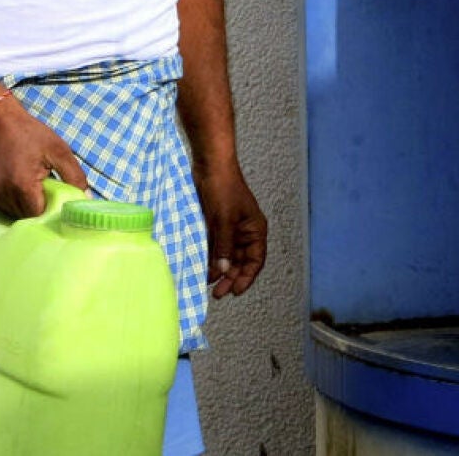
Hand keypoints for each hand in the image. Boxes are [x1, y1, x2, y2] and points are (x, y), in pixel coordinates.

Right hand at [0, 97, 87, 217]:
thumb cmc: (31, 134)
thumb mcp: (59, 151)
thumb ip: (75, 177)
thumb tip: (86, 199)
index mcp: (22, 183)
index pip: (39, 215)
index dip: (52, 211)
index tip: (60, 202)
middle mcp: (4, 192)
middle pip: (27, 217)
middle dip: (40, 209)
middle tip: (50, 193)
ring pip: (15, 214)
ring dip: (28, 207)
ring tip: (36, 187)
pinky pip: (6, 207)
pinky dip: (16, 202)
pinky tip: (24, 187)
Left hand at [197, 166, 265, 297]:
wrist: (210, 166)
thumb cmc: (223, 188)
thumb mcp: (224, 220)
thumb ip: (224, 247)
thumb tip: (223, 271)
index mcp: (255, 230)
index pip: (255, 260)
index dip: (247, 278)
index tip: (234, 291)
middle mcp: (245, 232)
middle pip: (241, 262)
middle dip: (230, 278)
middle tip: (217, 293)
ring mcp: (231, 228)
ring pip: (227, 257)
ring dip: (219, 270)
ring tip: (208, 284)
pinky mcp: (217, 225)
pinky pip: (216, 247)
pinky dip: (211, 258)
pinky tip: (203, 268)